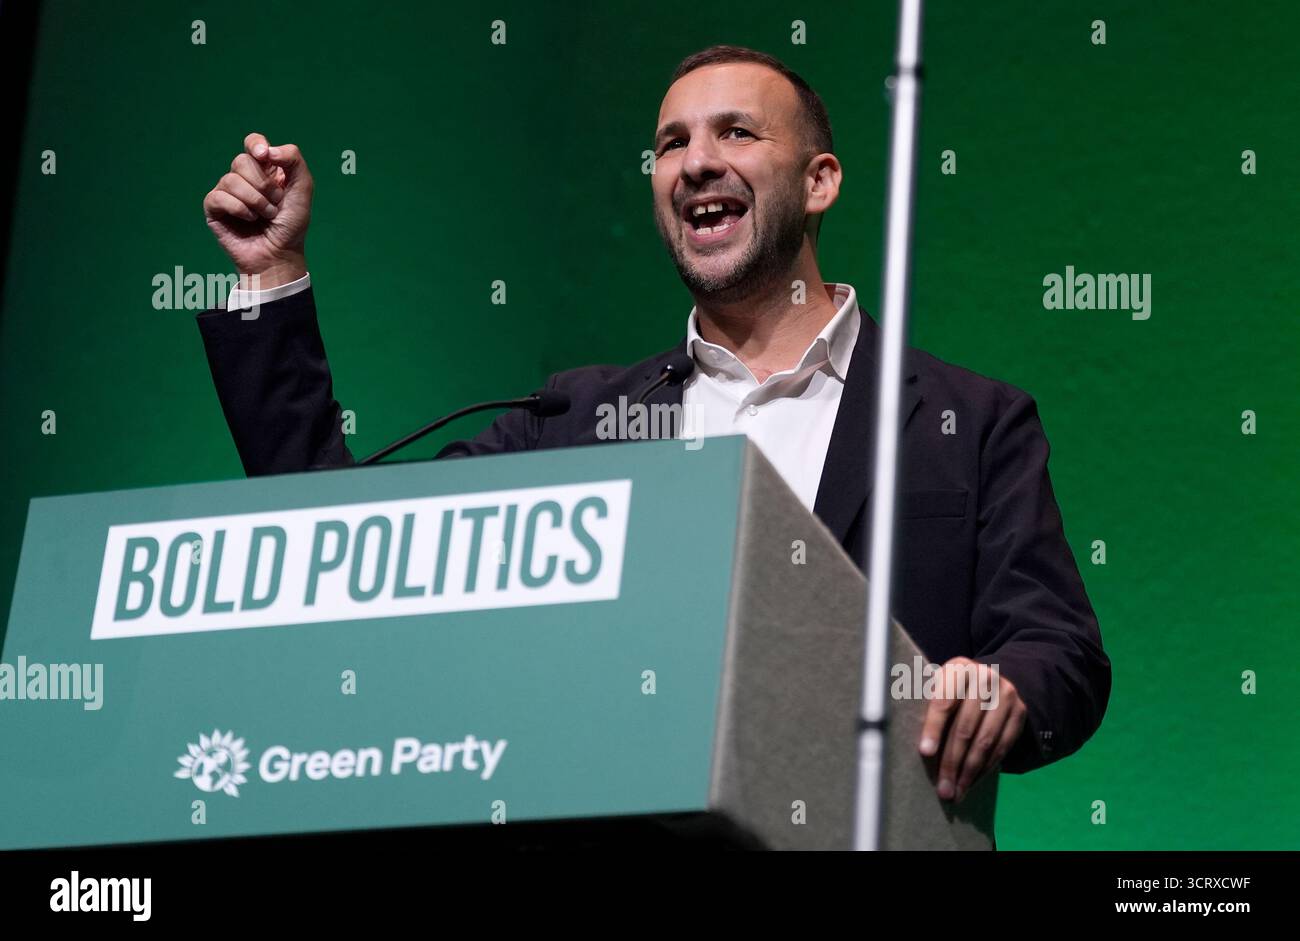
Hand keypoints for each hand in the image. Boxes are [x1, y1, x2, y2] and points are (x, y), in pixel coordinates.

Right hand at [202, 132, 312, 288]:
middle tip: (276, 203)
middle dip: (263, 184)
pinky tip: (249, 219)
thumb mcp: (302, 189)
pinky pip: (219, 196)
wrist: (280, 254)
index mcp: (265, 169)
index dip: (256, 145)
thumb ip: (293, 161)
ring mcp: (227, 192)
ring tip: (266, 216)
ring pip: (230, 179)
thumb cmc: (291, 224)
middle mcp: (244, 178)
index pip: (253, 143)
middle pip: (241, 160)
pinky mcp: (214, 208)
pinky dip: (239, 208)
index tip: (265, 157)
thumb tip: (267, 150)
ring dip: (255, 200)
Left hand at [917, 656, 1026, 802]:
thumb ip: (926, 703)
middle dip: (952, 761)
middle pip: (965, 727)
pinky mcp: (1020, 711)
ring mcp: (1006, 694)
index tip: (925, 753)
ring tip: (956, 792)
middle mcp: (984, 677)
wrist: (989, 679)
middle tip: (942, 788)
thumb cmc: (952, 688)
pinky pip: (1002, 746)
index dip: (934, 728)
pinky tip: (973, 782)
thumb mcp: (938, 684)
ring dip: (969, 772)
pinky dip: (987, 768)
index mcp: (958, 668)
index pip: (944, 701)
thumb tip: (909, 741)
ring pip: (985, 741)